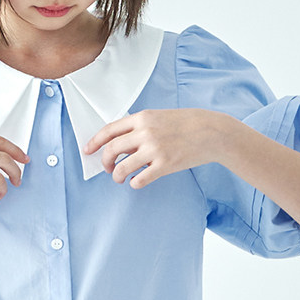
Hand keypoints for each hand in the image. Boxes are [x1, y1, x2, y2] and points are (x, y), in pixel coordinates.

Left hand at [83, 108, 238, 187]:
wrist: (211, 132)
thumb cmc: (187, 124)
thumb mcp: (159, 116)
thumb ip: (141, 126)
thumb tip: (122, 140)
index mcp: (142, 118)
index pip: (109, 130)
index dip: (95, 142)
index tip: (88, 150)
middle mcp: (145, 133)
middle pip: (112, 149)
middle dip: (105, 161)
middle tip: (108, 168)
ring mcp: (154, 149)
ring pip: (122, 167)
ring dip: (117, 176)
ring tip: (120, 178)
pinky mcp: (164, 165)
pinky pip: (140, 179)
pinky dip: (134, 183)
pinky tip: (136, 182)